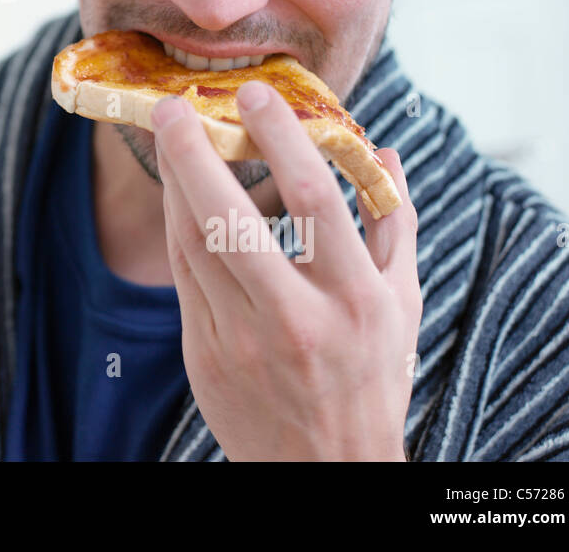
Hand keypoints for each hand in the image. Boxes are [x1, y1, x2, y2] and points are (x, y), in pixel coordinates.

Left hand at [151, 81, 420, 460]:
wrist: (325, 472)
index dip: (280, 141)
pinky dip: (175, 224)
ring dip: (175, 182)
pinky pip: (182, 276)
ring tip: (167, 130)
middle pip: (232, 221)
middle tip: (172, 104)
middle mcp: (296, 319)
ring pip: (193, 245)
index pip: (313, 202)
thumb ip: (393, 223)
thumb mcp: (401, 303)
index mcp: (354, 299)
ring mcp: (242, 340)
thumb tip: (385, 150)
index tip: (253, 95)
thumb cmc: (370, 378)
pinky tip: (174, 188)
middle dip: (195, 156)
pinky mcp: (204, 355)